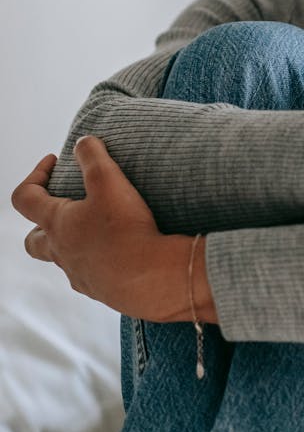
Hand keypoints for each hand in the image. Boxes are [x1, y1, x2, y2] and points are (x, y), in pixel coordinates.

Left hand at [11, 137, 210, 321]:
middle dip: (41, 221)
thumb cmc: (125, 230)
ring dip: (71, 242)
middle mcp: (61, 252)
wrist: (150, 277)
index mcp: (56, 223)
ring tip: (97, 227)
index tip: (54, 162)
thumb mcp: (109, 180)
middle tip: (63, 206)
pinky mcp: (101, 289)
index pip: (24, 198)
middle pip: (33, 239)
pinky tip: (120, 251)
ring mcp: (79, 274)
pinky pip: (90, 274)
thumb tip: (83, 142)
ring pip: (62, 259)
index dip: (35, 175)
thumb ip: (93, 156)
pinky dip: (98, 261)